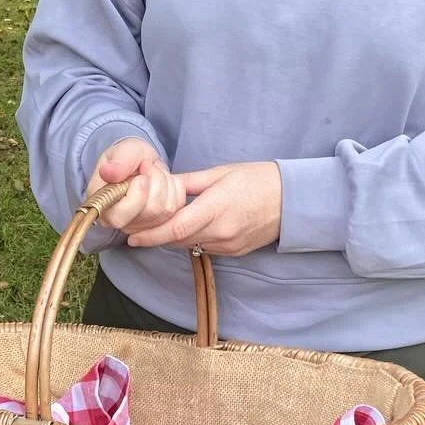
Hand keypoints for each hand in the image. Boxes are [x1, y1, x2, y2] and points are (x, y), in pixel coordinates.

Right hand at [85, 138, 186, 233]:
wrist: (139, 162)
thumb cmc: (127, 157)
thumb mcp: (122, 151)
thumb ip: (118, 161)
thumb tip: (107, 172)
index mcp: (103, 206)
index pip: (120, 217)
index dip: (137, 195)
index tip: (141, 176)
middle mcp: (121, 222)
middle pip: (151, 211)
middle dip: (156, 181)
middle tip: (147, 165)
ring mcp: (142, 226)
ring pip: (167, 209)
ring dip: (166, 181)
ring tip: (154, 170)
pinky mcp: (160, 223)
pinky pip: (177, 206)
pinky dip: (175, 187)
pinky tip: (164, 179)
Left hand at [124, 161, 282, 255]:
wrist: (292, 200)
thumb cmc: (258, 179)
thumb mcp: (221, 173)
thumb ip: (189, 181)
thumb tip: (162, 183)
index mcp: (216, 208)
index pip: (175, 229)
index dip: (151, 235)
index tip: (132, 237)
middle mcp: (221, 232)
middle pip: (178, 240)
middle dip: (157, 236)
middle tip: (138, 229)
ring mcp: (229, 245)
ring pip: (190, 245)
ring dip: (174, 238)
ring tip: (161, 226)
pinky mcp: (234, 252)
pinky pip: (205, 248)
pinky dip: (192, 240)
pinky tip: (189, 228)